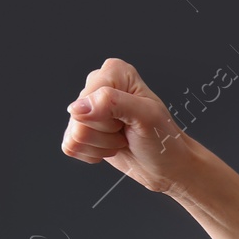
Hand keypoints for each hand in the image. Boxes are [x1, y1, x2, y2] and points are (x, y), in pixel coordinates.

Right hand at [60, 57, 195, 193]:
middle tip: (127, 131)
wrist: (168, 166)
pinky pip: (70, 146)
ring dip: (101, 145)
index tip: (131, 120)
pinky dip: (93, 154)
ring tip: (121, 138)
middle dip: (105, 133)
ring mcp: (88, 109)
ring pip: (74, 134)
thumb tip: (77, 108)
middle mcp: (97, 86)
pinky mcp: (81, 129)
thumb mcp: (146, 116)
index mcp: (114, 72)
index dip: (109, 118)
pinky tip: (110, 148)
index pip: (88, 98)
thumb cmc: (164, 140)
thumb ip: (112, 103)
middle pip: (78, 117)